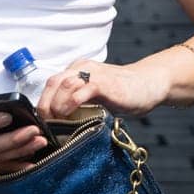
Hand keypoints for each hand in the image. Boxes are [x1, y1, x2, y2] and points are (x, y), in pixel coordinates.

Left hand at [35, 59, 169, 120]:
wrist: (150, 84)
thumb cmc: (124, 93)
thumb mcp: (97, 97)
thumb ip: (81, 102)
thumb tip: (62, 124)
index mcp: (79, 70)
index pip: (52, 84)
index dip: (44, 102)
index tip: (43, 121)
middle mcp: (83, 68)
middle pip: (53, 83)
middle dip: (44, 105)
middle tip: (45, 125)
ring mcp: (94, 74)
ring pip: (63, 85)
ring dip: (55, 106)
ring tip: (55, 123)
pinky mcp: (104, 83)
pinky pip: (81, 90)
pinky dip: (70, 103)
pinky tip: (68, 116)